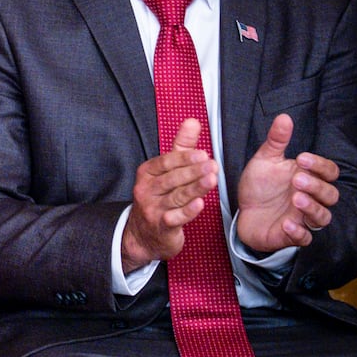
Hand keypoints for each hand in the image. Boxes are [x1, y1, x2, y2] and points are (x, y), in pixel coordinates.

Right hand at [121, 118, 216, 272]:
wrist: (144, 235)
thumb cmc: (158, 198)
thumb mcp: (166, 171)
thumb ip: (181, 146)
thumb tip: (192, 121)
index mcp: (148, 173)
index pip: (165, 162)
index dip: (184, 158)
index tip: (202, 154)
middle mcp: (147, 190)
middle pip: (171, 179)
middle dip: (192, 172)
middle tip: (212, 165)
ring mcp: (153, 209)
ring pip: (176, 196)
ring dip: (194, 188)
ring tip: (212, 181)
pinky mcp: (161, 227)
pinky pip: (175, 218)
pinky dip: (188, 212)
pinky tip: (200, 205)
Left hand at [236, 114, 339, 251]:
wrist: (243, 212)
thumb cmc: (259, 186)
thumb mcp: (264, 161)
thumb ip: (276, 141)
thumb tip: (284, 117)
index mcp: (308, 178)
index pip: (329, 172)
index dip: (320, 165)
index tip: (301, 158)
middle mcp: (310, 198)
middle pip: (330, 195)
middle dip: (317, 186)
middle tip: (297, 179)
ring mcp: (303, 218)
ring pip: (322, 217)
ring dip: (312, 208)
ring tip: (296, 198)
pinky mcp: (292, 235)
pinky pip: (305, 238)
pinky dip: (298, 232)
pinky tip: (286, 224)